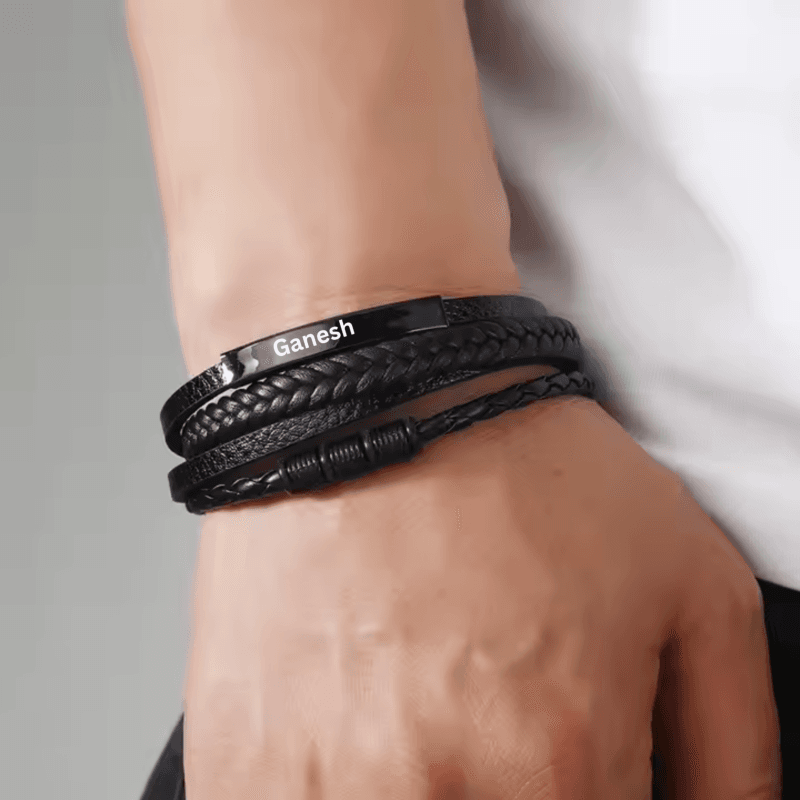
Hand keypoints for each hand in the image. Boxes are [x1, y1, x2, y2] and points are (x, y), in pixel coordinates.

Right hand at [182, 395, 779, 798]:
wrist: (371, 398)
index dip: (587, 798)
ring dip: (418, 785)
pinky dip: (337, 782)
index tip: (560, 758)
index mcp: (560, 768)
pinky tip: (353, 716)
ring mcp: (320, 786)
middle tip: (488, 717)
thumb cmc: (515, 471)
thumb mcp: (693, 585)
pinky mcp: (243, 764)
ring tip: (415, 704)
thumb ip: (733, 747)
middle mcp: (434, 794)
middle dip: (502, 789)